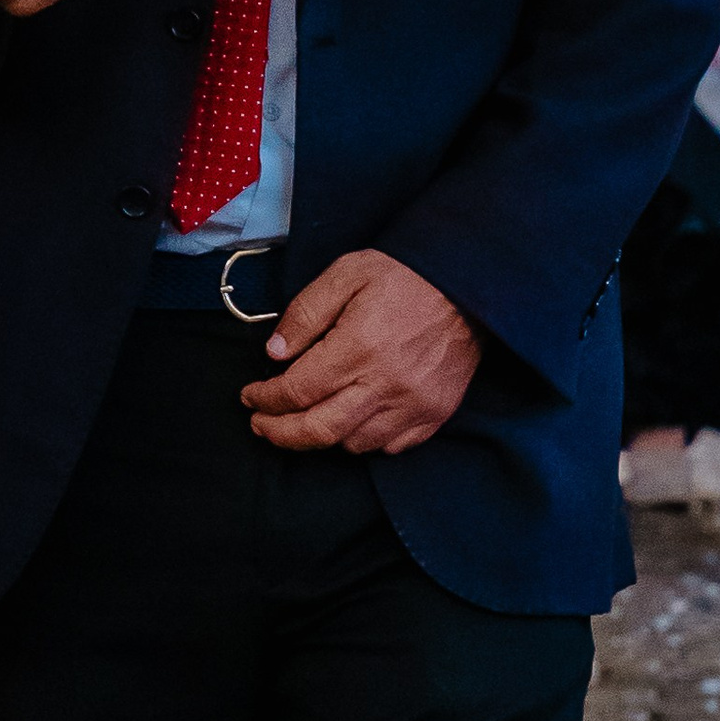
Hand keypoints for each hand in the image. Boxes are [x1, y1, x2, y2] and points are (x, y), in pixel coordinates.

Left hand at [241, 250, 480, 455]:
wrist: (469, 283)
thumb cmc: (404, 275)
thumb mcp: (345, 274)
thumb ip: (305, 313)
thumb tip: (274, 352)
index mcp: (358, 348)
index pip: (296, 391)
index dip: (265, 399)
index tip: (251, 396)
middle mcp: (385, 384)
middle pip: (319, 430)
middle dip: (281, 433)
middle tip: (261, 425)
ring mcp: (413, 404)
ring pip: (353, 444)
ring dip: (323, 436)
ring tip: (307, 418)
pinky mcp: (435, 414)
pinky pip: (391, 446)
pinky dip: (364, 440)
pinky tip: (352, 420)